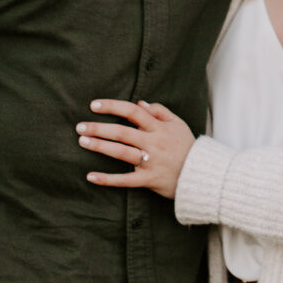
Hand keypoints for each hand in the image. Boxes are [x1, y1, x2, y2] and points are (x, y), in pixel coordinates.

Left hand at [76, 99, 194, 199]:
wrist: (203, 175)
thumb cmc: (188, 147)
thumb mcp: (178, 125)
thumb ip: (160, 112)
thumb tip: (139, 102)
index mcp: (159, 128)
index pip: (133, 112)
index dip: (113, 106)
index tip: (94, 105)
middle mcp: (153, 143)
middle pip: (122, 132)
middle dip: (99, 128)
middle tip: (80, 126)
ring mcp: (151, 162)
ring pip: (121, 153)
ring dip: (100, 146)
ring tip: (82, 142)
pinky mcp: (149, 180)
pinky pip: (125, 180)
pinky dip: (107, 179)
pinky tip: (91, 176)